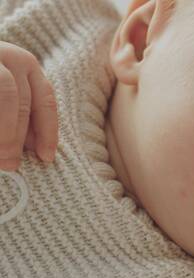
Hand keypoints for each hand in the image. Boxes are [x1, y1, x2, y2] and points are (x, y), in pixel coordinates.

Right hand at [0, 41, 57, 170]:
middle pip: (20, 103)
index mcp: (26, 63)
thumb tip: (36, 149)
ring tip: (0, 159)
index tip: (46, 157)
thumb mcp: (10, 93)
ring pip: (5, 96)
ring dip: (3, 133)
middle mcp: (8, 56)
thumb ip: (23, 115)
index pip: (45, 101)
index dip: (48, 132)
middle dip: (16, 138)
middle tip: (12, 164)